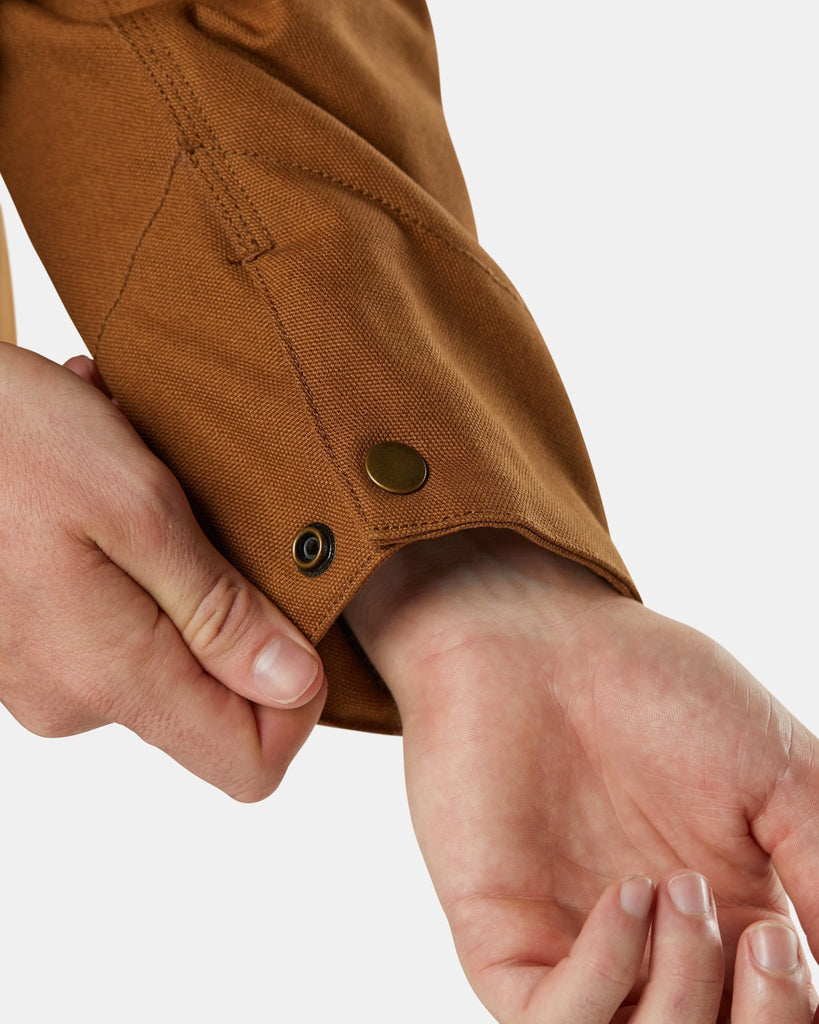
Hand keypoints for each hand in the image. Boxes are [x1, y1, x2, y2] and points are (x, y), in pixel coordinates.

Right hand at [0, 343, 325, 799]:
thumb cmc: (12, 441)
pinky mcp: (22, 651)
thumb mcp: (139, 509)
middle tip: (195, 517)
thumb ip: (218, 613)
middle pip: (209, 704)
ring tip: (134, 491)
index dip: (296, 707)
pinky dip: (124, 569)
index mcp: (114, 676)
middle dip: (227, 612)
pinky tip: (98, 504)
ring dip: (170, 575)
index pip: (247, 763)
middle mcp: (74, 700)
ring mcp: (41, 679)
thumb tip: (293, 683)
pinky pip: (108, 630)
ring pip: (160, 654)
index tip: (296, 622)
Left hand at [344, 528, 818, 1020]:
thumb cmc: (658, 689)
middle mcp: (659, 954)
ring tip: (675, 887)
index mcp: (733, 925)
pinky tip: (625, 894)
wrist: (538, 638)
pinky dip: (601, 981)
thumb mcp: (780, 776)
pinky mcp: (505, 942)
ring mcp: (580, 951)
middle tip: (755, 933)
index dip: (795, 1013)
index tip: (784, 941)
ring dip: (682, 1000)